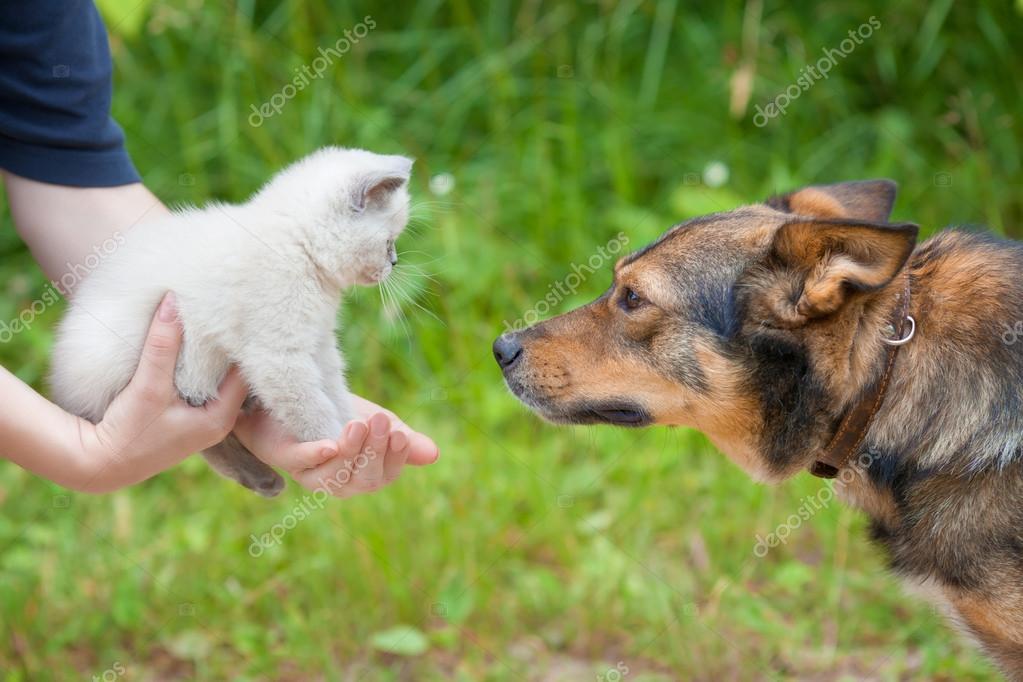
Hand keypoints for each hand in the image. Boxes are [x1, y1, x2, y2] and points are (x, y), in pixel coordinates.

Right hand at [78, 293, 247, 491]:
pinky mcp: (185, 418)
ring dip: (212, 358)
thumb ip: (162, 345)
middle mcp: (218, 422)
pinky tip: (194, 347)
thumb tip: (173, 302)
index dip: (240, 343)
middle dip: (228, 347)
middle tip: (229, 313)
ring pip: (216, 380)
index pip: (244, 372)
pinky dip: (199, 368)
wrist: (100, 464)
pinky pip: (201, 387)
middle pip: (233, 375)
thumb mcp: (149, 385)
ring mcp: (202, 422)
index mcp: (221, 418)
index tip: (238, 315)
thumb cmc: (128, 431)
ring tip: (214, 323)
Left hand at [234, 396, 438, 497]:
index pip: (387, 474)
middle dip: (374, 451)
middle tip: (380, 421)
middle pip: (364, 479)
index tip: (400, 434)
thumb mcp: (376, 424)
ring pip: (335, 477)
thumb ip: (401, 438)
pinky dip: (315, 456)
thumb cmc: (337, 417)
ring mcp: (310, 474)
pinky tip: (328, 447)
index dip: (395, 457)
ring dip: (349, 452)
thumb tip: (434, 454)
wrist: (288, 404)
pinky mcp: (285, 457)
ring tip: (358, 424)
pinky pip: (301, 462)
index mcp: (366, 475)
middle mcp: (340, 483)